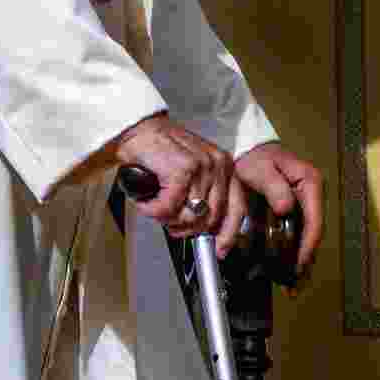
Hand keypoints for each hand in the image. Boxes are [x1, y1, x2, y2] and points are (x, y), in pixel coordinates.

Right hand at [113, 113, 245, 240]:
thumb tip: (206, 230)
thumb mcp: (194, 173)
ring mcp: (202, 168)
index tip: (220, 250)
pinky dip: (153, 211)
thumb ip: (204, 196)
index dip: (228, 233)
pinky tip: (147, 202)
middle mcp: (218, 166)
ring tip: (157, 208)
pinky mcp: (182, 171)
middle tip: (171, 223)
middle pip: (211, 218)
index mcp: (225, 168)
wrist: (141, 129)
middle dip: (188, 229)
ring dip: (168, 220)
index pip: (238, 208)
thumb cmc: (162, 153)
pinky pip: (168, 209)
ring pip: (189, 217)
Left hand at [234, 142, 323, 271]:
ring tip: (293, 284)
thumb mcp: (261, 169)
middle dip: (306, 259)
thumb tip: (287, 208)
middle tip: (296, 284)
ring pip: (306, 236)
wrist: (248, 148)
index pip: (315, 220)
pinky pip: (296, 233)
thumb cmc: (255, 157)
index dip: (308, 245)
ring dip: (301, 259)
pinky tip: (286, 268)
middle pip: (313, 232)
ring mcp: (304, 202)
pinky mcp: (294, 209)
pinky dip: (292, 251)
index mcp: (309, 183)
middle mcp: (311, 194)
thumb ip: (274, 187)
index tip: (300, 264)